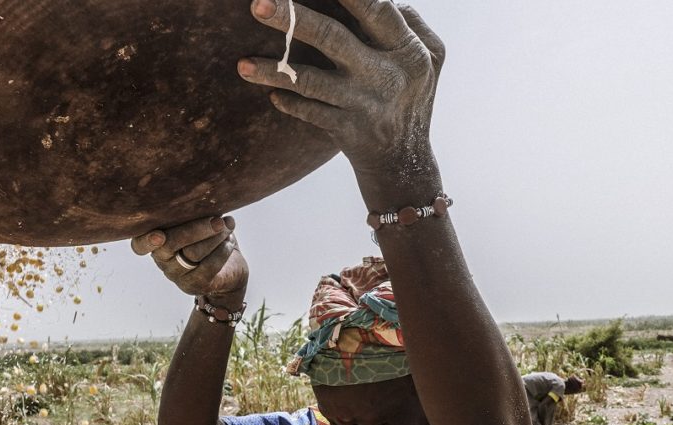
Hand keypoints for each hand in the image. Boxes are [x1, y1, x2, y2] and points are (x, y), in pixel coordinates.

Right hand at [130, 216, 247, 300]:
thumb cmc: (210, 235)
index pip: (140, 245)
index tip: (159, 235)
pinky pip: (208, 267)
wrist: (230, 268)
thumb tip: (198, 194)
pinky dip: (222, 250)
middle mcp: (162, 259)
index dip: (146, 241)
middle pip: (169, 244)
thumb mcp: (198, 219)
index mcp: (156, 240)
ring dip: (214, 237)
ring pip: (192, 253)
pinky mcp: (194, 285)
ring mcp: (176, 275)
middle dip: (195, 229)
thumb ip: (190, 211)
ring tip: (227, 225)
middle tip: (218, 220)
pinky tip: (230, 241)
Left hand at [238, 0, 445, 176]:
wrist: (405, 160)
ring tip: (241, 65)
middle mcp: (384, 74)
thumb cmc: (411, 94)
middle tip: (258, 3)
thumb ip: (408, 22)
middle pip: (332, 37)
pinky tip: (270, 94)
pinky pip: (309, 113)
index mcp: (407, 49)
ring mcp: (362, 104)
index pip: (376, 10)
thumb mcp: (430, 57)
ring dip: (273, 72)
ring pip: (310, 81)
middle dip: (293, 18)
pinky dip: (288, 103)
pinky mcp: (345, 129)